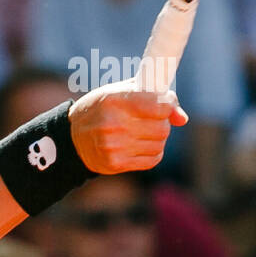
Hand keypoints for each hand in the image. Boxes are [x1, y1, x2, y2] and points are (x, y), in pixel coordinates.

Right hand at [68, 79, 188, 174]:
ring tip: (143, 132)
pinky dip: (152, 152)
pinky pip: (152, 159)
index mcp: (115, 100)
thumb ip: (154, 98)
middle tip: (151, 119)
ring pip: (159, 144)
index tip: (165, 104)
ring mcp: (114, 146)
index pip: (159, 106)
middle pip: (162, 127)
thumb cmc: (102, 109)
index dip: (167, 105)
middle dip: (162, 123)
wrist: (73, 138)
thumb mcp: (121, 92)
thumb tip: (183, 119)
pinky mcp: (116, 163)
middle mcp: (114, 124)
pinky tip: (140, 145)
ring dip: (157, 138)